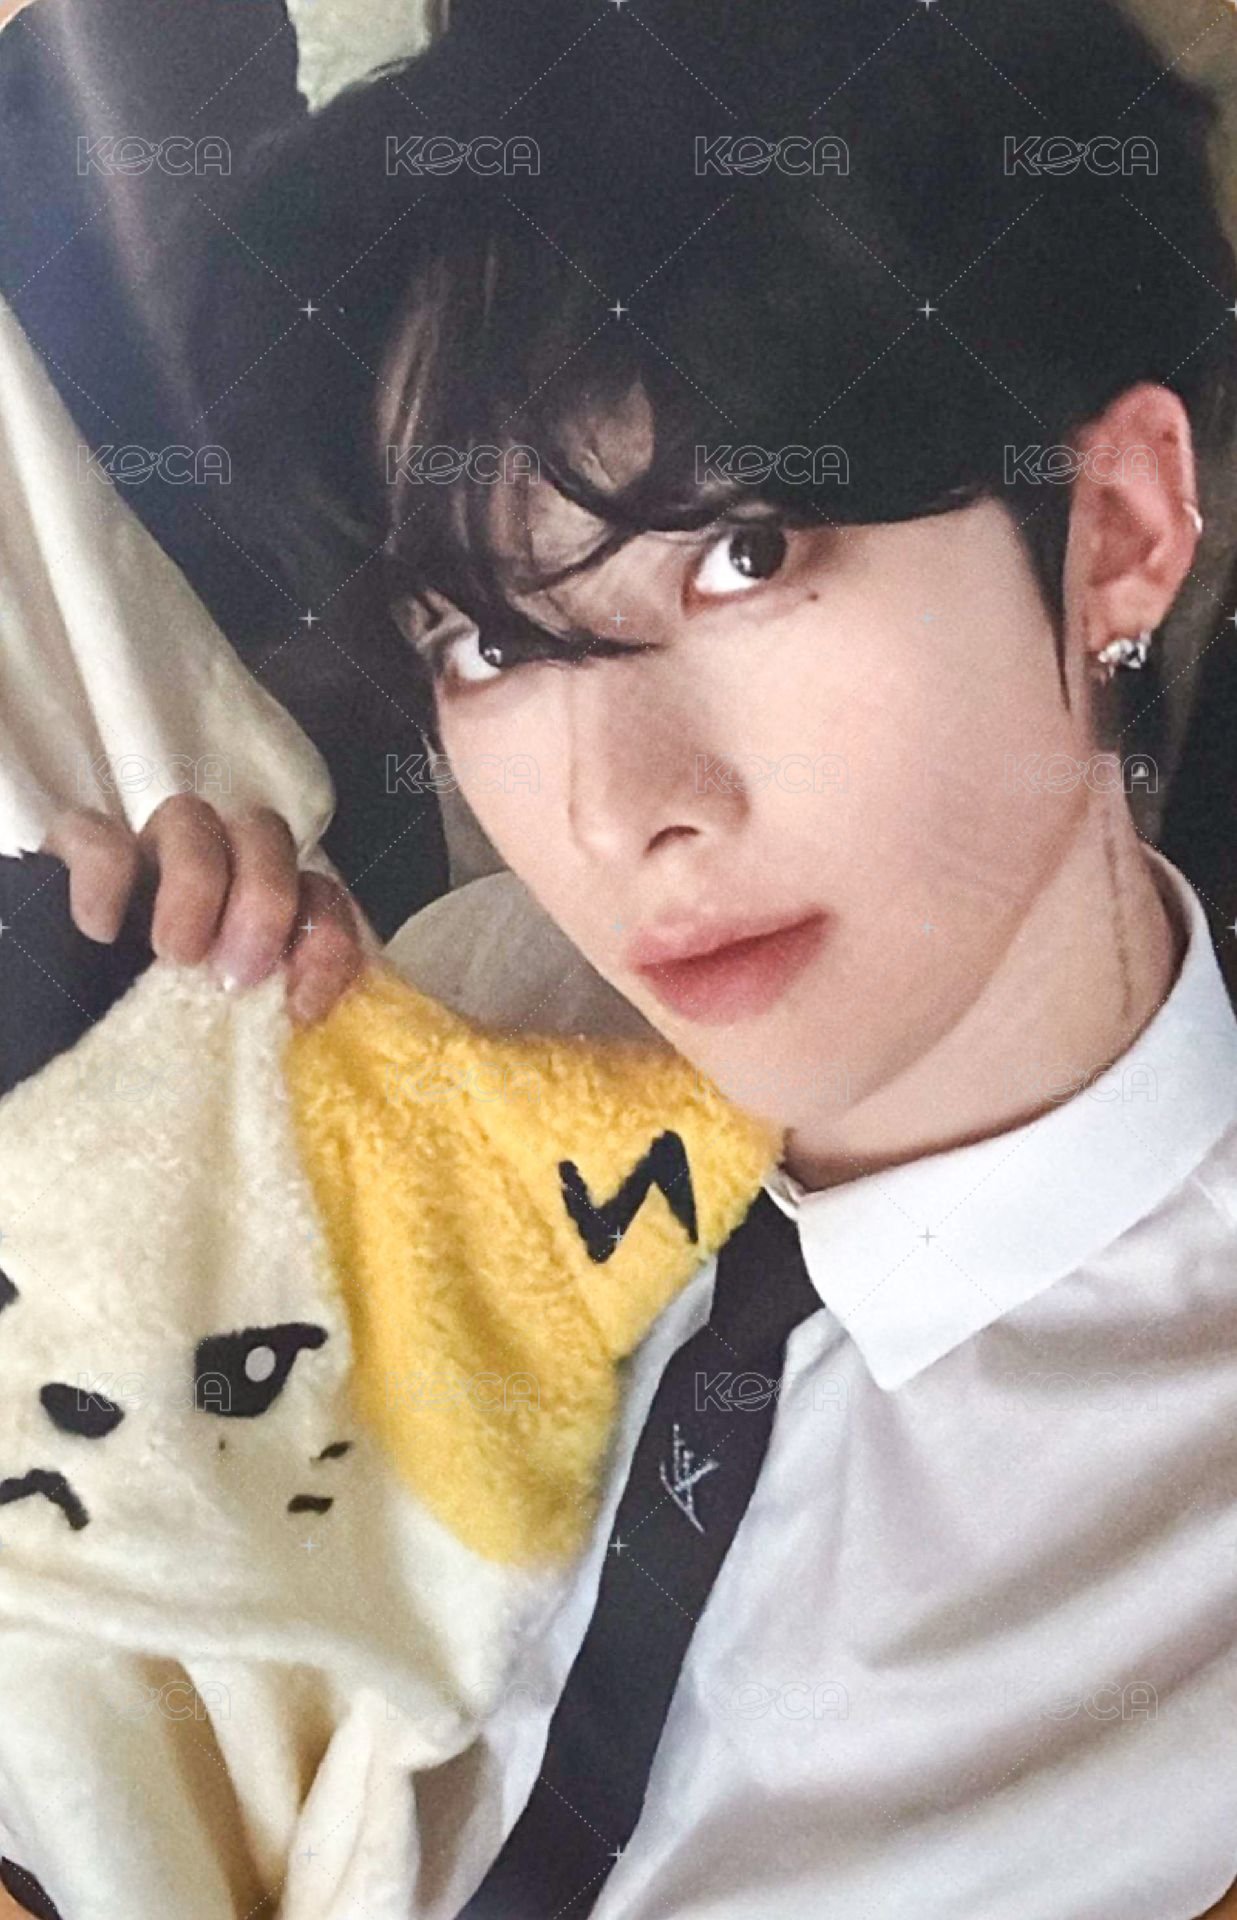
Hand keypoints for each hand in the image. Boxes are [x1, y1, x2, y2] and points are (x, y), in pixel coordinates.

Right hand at [41, 797, 372, 1025]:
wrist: (75, 1063)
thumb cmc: (168, 1055)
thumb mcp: (233, 1047)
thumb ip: (274, 1023)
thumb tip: (307, 1028)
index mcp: (262, 914)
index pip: (320, 893)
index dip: (327, 941)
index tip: (301, 1007)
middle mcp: (213, 871)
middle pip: (263, 833)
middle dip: (265, 899)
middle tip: (239, 975)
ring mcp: (147, 857)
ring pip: (189, 816)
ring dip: (196, 883)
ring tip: (175, 956)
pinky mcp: (76, 856)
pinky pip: (95, 833)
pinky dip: (106, 876)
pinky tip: (101, 931)